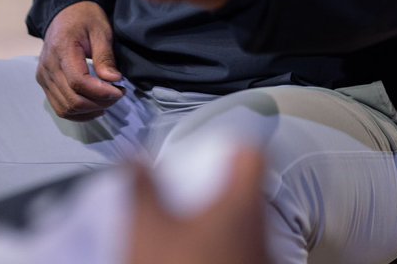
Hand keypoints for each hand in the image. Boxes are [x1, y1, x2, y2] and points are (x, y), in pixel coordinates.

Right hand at [36, 1, 124, 120]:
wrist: (65, 11)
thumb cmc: (85, 18)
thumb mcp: (100, 30)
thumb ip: (105, 56)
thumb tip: (114, 80)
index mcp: (62, 49)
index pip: (78, 82)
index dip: (100, 92)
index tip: (120, 90)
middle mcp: (48, 66)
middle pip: (71, 100)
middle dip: (98, 103)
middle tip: (118, 95)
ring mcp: (43, 76)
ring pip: (64, 108)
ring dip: (88, 111)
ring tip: (108, 101)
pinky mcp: (44, 82)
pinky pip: (59, 106)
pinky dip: (77, 112)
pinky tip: (94, 106)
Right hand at [129, 146, 270, 263]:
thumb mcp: (146, 229)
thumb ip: (141, 186)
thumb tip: (134, 158)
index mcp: (239, 205)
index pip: (251, 153)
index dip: (230, 144)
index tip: (209, 152)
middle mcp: (260, 233)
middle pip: (248, 193)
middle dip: (216, 192)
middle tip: (188, 198)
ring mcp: (263, 261)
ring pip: (246, 230)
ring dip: (219, 228)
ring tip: (185, 238)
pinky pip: (243, 256)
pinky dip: (222, 254)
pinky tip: (195, 262)